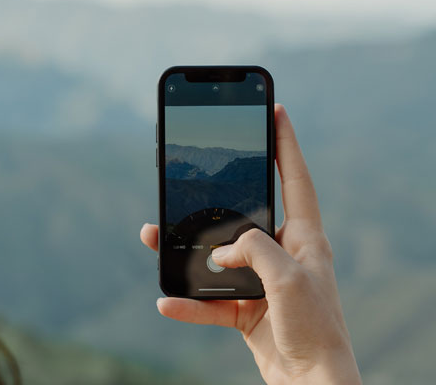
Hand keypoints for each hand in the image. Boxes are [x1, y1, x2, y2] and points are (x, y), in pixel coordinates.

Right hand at [140, 105, 360, 383]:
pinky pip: (210, 301)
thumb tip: (220, 250)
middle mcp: (282, 254)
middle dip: (211, 200)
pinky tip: (166, 302)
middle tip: (186, 180)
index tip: (275, 112)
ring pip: (216, 257)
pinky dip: (189, 303)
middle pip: (241, 216)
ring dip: (185, 252)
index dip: (285, 143)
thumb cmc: (316, 328)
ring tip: (154, 237)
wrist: (313, 384)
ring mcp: (262, 282)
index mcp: (304, 238)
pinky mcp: (246, 309)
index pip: (295, 178)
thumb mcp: (288, 277)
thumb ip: (254, 249)